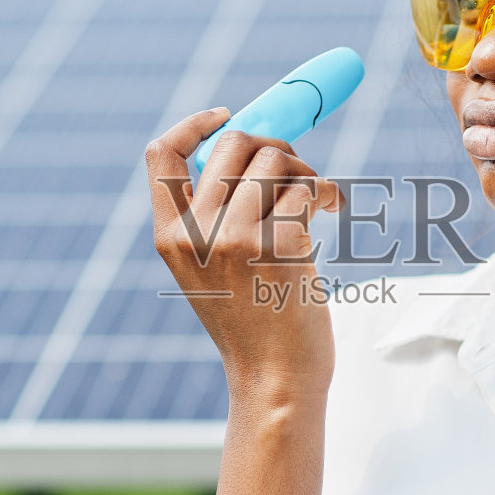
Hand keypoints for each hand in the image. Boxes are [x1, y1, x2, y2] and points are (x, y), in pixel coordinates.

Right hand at [145, 108, 342, 400]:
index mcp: (170, 237)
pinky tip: (332, 211)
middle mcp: (196, 234)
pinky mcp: (281, 246)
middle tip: (295, 168)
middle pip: (232, 144)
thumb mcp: (209, 269)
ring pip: (275, 160)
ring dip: (304, 170)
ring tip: (316, 197)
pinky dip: (326, 194)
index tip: (226, 114)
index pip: (162, 155)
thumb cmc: (253, 322)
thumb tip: (254, 149)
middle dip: (273, 145)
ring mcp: (236, 240)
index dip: (194, 124)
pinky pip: (306, 190)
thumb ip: (214, 217)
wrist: (273, 380)